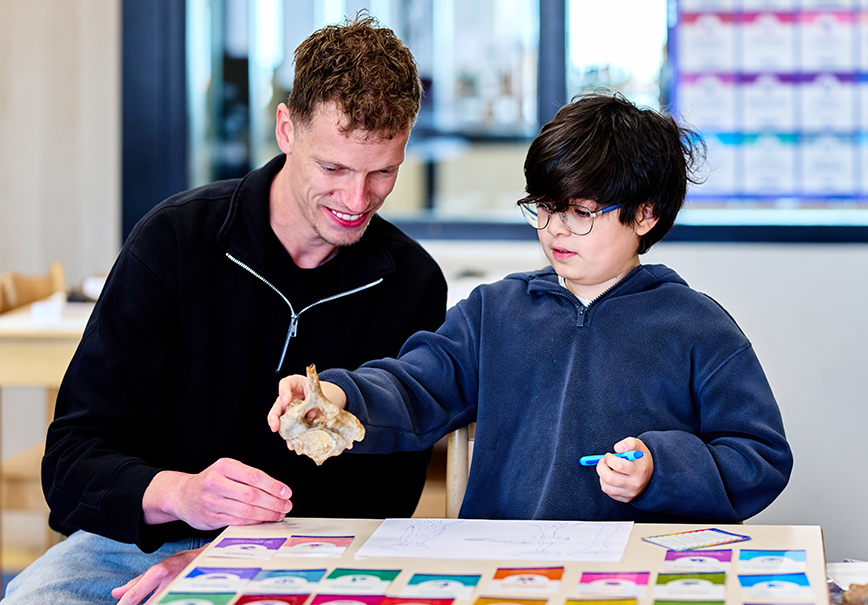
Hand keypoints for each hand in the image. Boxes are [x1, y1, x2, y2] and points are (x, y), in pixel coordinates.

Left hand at [111, 546, 203, 604]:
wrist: (212, 561)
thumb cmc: (184, 563)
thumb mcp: (159, 567)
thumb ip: (137, 582)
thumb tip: (116, 594)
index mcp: (159, 573)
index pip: (133, 596)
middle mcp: (168, 584)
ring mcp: (179, 593)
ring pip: (157, 604)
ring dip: (151, 603)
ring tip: (151, 600)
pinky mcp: (187, 599)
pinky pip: (169, 603)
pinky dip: (160, 602)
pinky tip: (160, 601)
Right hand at [142, 458, 291, 529]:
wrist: (182, 495)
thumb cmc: (211, 481)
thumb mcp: (226, 470)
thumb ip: (248, 477)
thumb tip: (277, 490)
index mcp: (223, 466)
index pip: (254, 476)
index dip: (274, 486)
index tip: (287, 493)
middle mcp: (216, 483)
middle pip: (252, 495)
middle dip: (274, 502)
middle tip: (286, 506)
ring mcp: (212, 502)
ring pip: (246, 510)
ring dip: (267, 514)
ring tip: (279, 514)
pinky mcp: (210, 518)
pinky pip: (237, 521)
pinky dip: (254, 522)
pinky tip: (263, 520)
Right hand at [267, 374, 347, 432]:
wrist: (330, 398)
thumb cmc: (323, 391)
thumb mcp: (321, 392)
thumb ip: (317, 401)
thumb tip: (311, 416)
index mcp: (295, 384)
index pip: (285, 384)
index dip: (283, 393)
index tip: (286, 401)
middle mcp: (289, 397)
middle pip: (277, 405)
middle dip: (274, 417)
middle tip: (275, 425)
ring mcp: (290, 410)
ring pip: (282, 420)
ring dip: (283, 430)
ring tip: (286, 437)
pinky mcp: (295, 422)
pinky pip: (290, 430)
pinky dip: (290, 437)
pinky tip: (292, 443)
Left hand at [596, 437, 653, 502]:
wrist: (651, 473)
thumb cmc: (640, 458)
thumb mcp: (638, 446)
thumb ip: (628, 443)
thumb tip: (618, 448)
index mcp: (639, 470)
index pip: (619, 465)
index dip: (609, 458)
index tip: (609, 455)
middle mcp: (635, 483)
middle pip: (609, 478)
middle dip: (601, 467)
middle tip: (603, 461)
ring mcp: (630, 493)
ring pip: (606, 487)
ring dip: (602, 476)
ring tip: (607, 469)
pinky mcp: (626, 499)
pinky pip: (608, 493)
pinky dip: (605, 484)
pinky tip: (611, 477)